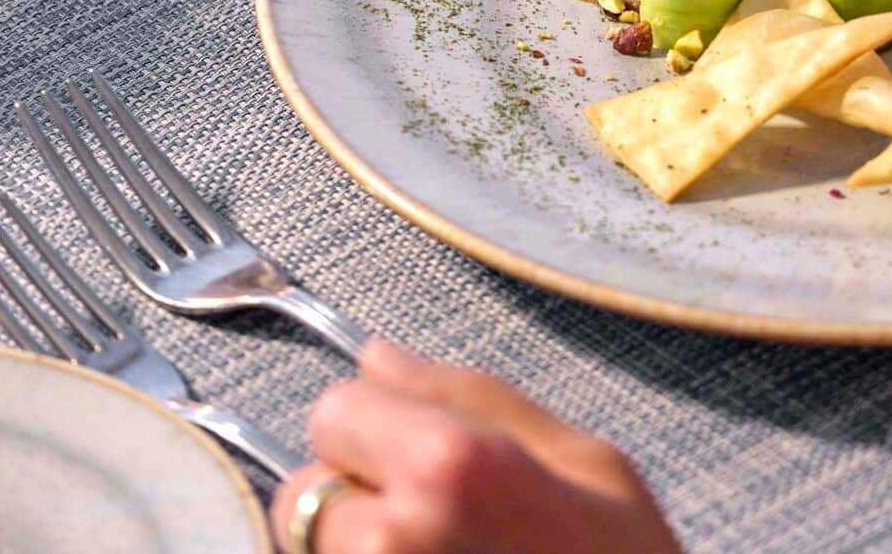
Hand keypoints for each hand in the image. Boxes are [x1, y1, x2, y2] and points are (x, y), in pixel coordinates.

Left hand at [272, 341, 680, 553]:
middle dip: (356, 493)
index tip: (418, 448)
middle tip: (436, 521)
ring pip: (313, 546)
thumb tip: (378, 357)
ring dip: (357, 545)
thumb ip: (473, 398)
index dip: (376, 422)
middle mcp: (389, 539)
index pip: (334, 409)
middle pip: (304, 488)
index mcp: (447, 467)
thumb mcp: (587, 462)